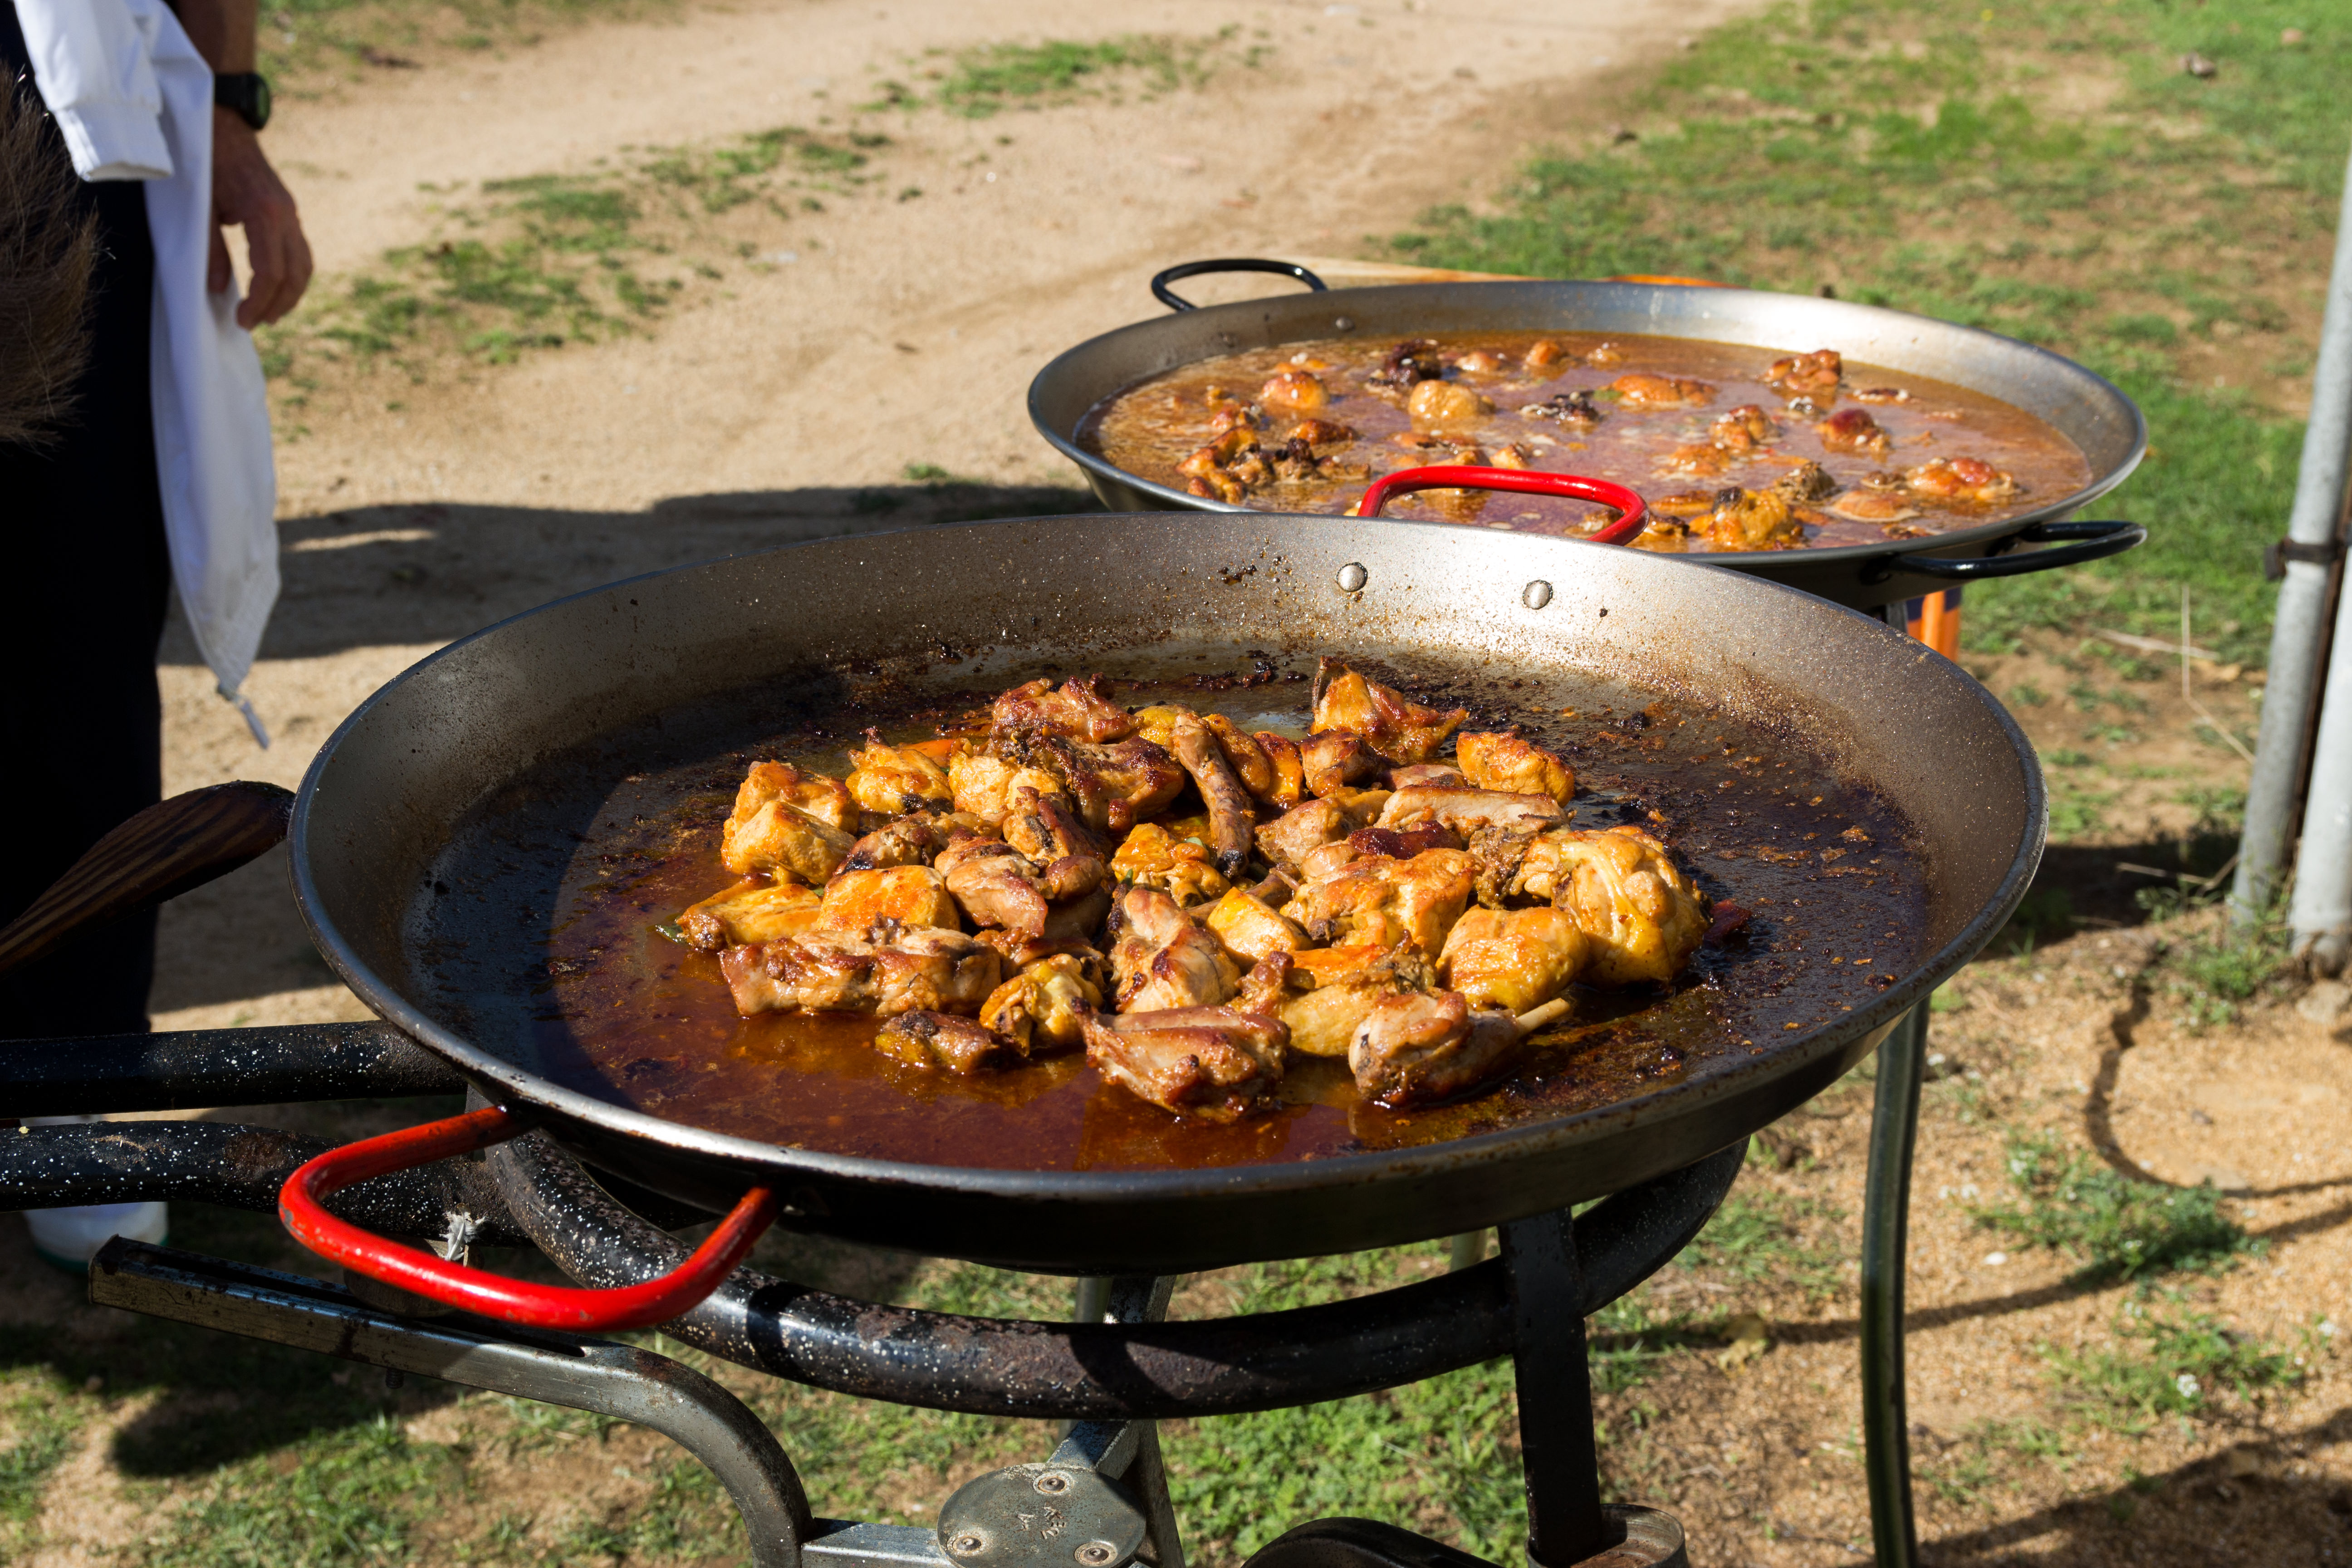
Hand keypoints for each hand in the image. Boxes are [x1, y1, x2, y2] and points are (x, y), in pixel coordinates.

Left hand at [210, 110, 312, 327]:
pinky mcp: (288, 211)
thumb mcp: (199, 208)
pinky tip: (275, 285)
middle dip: (277, 305)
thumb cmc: (203, 162)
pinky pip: (300, 251)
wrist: (221, 123)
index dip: (259, 302)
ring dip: (290, 294)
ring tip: (269, 313)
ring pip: (305, 265)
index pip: (271, 272)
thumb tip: (220, 290)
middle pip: (296, 275)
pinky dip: (292, 275)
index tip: (242, 320)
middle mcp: (285, 215)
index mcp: (263, 214)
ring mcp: (291, 213)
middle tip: (254, 323)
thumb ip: (210, 250)